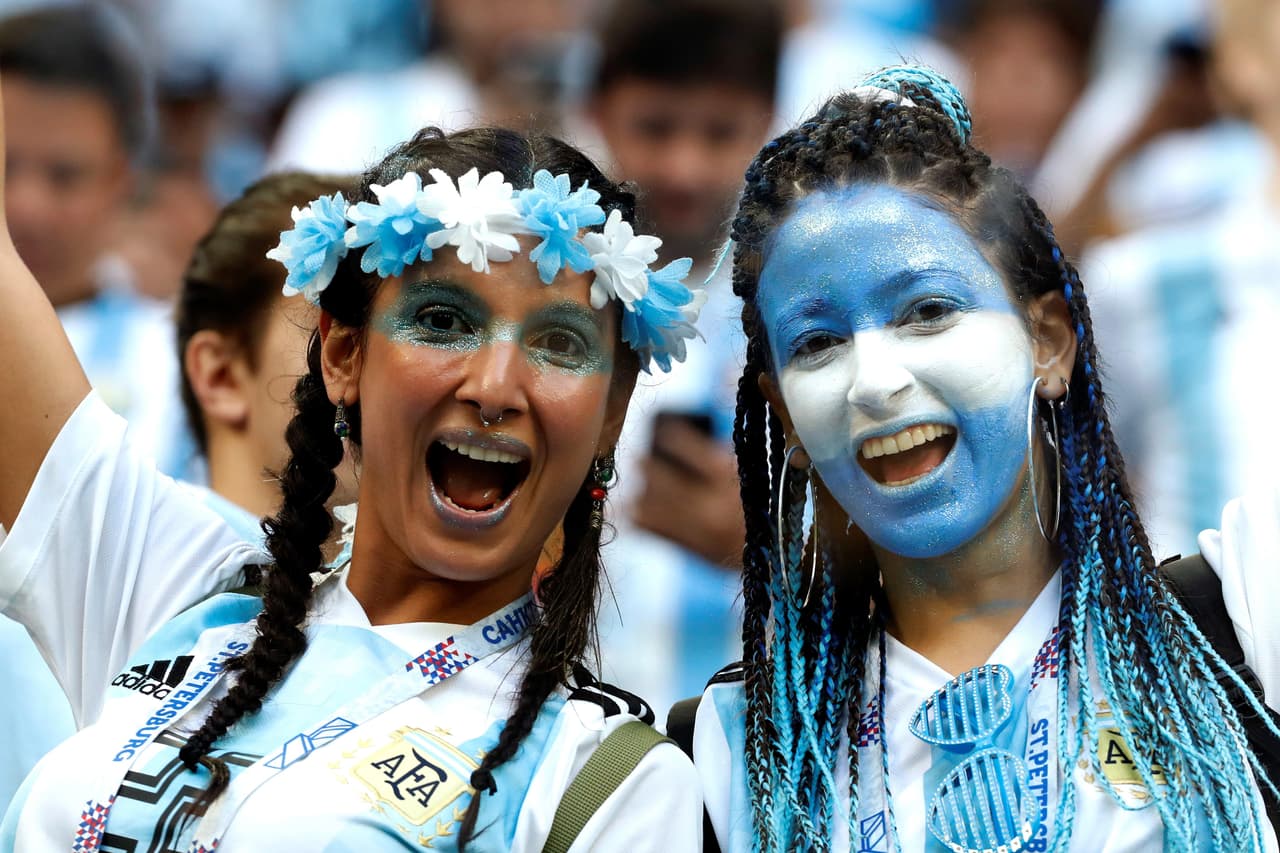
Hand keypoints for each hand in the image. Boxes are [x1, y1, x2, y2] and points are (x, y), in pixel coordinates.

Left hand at [630, 417, 744, 569]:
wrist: (771, 557)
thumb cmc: (758, 507)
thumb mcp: (747, 473)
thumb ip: (715, 453)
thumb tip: (676, 436)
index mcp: (726, 476)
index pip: (681, 442)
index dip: (666, 432)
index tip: (661, 430)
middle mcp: (707, 501)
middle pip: (653, 471)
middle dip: (644, 461)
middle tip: (640, 457)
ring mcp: (693, 526)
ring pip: (644, 500)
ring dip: (639, 488)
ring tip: (639, 482)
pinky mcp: (685, 546)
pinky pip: (646, 528)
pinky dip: (634, 515)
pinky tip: (630, 507)